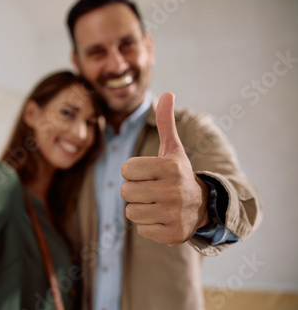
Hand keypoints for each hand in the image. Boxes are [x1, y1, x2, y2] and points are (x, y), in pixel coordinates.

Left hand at [121, 92, 209, 244]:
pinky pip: (141, 229)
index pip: (126, 170)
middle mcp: (174, 191)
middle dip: (134, 190)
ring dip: (140, 208)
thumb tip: (167, 93)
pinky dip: (148, 224)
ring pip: (131, 212)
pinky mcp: (173, 235)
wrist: (201, 206)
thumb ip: (166, 123)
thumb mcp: (173, 149)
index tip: (149, 173)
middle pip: (125, 192)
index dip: (133, 172)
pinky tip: (162, 217)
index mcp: (170, 167)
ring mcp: (174, 214)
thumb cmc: (177, 174)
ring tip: (157, 203)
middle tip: (152, 189)